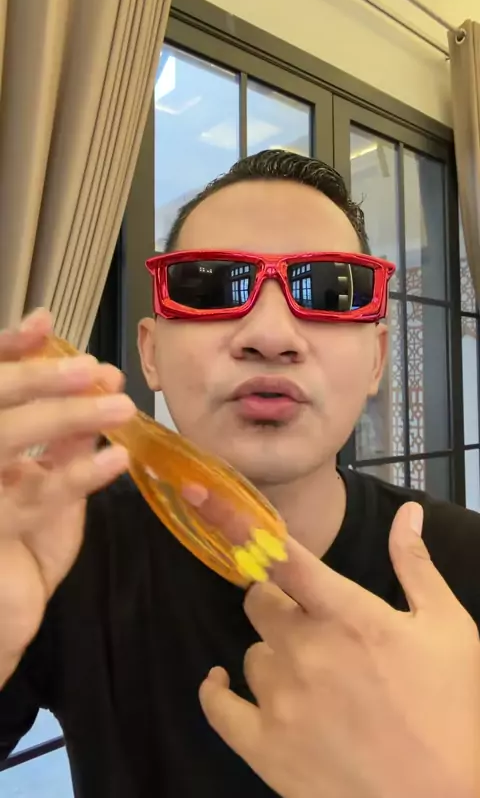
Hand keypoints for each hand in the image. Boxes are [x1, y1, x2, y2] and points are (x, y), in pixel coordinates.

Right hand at [0, 310, 135, 685]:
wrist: (5, 610)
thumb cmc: (23, 539)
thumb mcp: (47, 477)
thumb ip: (65, 434)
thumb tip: (100, 381)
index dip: (8, 349)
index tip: (44, 324)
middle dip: (39, 378)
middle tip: (93, 368)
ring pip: (7, 439)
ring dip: (66, 418)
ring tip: (121, 408)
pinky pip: (32, 497)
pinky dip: (78, 476)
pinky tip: (117, 462)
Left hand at [197, 495, 479, 797]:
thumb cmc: (452, 711)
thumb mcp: (448, 628)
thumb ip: (415, 563)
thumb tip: (407, 510)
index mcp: (347, 615)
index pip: (282, 556)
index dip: (238, 522)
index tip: (202, 494)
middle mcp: (304, 650)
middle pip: (260, 600)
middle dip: (279, 601)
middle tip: (309, 621)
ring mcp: (280, 701)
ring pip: (251, 653)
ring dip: (272, 654)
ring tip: (309, 675)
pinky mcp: (264, 748)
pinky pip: (218, 706)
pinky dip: (218, 691)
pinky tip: (223, 684)